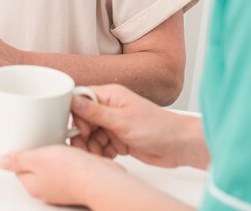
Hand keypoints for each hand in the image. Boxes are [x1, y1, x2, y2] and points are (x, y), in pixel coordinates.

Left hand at [0, 145, 124, 207]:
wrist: (101, 179)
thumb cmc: (72, 171)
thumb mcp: (39, 159)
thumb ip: (19, 160)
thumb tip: (2, 162)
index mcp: (33, 184)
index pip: (19, 165)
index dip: (21, 149)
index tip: (25, 137)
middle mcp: (46, 186)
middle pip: (35, 163)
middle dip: (39, 148)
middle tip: (43, 133)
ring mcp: (62, 183)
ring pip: (53, 161)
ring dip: (55, 148)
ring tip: (60, 136)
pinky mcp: (76, 177)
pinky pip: (67, 162)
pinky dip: (68, 152)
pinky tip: (73, 144)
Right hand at [71, 84, 207, 168]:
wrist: (177, 145)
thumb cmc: (156, 126)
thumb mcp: (122, 119)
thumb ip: (95, 111)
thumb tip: (73, 99)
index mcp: (111, 95)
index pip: (82, 98)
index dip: (76, 114)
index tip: (81, 129)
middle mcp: (110, 107)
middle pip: (83, 120)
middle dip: (83, 135)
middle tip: (88, 146)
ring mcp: (114, 124)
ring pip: (90, 135)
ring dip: (92, 147)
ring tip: (101, 154)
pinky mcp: (118, 139)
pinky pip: (100, 146)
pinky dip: (101, 153)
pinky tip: (110, 157)